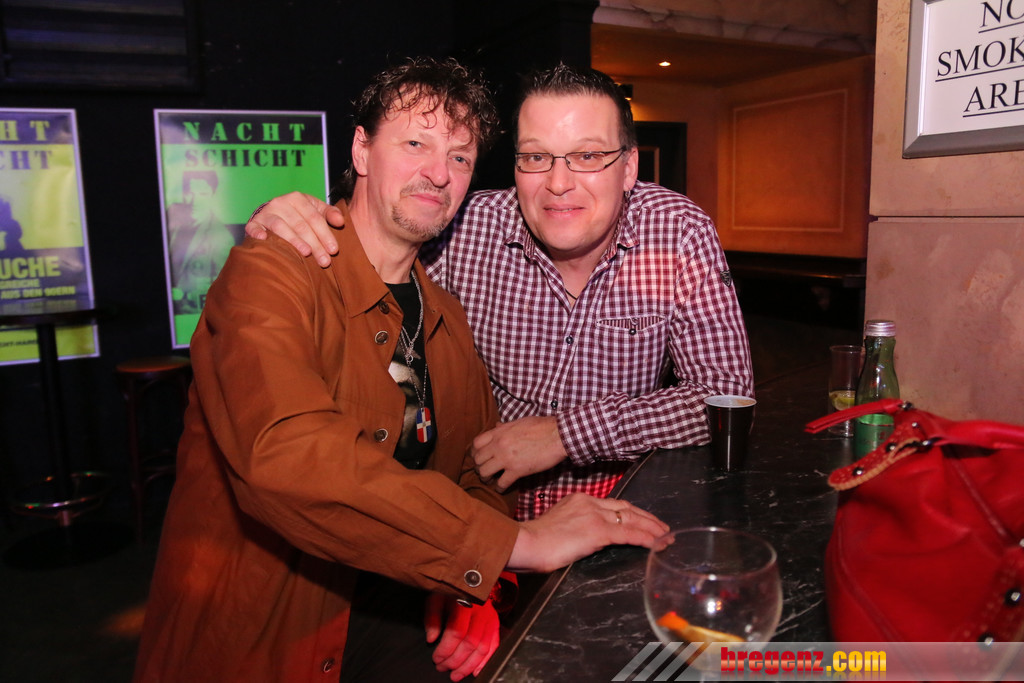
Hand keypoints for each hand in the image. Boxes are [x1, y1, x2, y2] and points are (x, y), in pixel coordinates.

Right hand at [244, 191, 343, 266]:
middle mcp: (281, 202)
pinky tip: (265, 240)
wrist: (272, 214)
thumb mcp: (315, 210)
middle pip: (300, 225)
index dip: (325, 234)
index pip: (314, 218)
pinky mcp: (254, 222)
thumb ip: (329, 214)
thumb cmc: (299, 215)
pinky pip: (254, 227)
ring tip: (306, 253)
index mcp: (297, 198)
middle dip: (315, 244)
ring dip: (293, 240)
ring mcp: (266, 212)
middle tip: (325, 261)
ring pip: (281, 227)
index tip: (334, 250)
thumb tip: (341, 221)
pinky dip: (258, 233)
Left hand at [424, 593, 499, 680]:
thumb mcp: (437, 596)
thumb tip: (431, 639)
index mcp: (465, 602)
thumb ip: (432, 617)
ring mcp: (490, 618)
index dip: (446, 649)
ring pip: (482, 648)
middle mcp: (480, 612)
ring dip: (468, 666)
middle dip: (455, 661)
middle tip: (443, 668)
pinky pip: (494, 646)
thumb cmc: (453, 588)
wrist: (472, 577)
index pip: (457, 632)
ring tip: (456, 675)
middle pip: (470, 643)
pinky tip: (476, 671)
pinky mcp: (495, 623)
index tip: (436, 658)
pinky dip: (485, 661)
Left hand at [472, 416, 566, 490]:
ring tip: (490, 479)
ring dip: (486, 477)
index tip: (479, 457)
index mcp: (499, 432)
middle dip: (479, 466)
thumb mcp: (519, 422)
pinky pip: (501, 483)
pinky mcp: (517, 470)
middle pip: (478, 459)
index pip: (476, 443)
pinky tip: (501, 488)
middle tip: (484, 470)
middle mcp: (499, 445)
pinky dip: (500, 488)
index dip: (475, 452)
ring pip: (484, 472)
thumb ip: (505, 427)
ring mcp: (506, 458)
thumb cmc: (542, 426)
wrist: (558, 435)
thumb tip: (496, 426)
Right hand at [507, 493, 669, 573]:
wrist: (525, 543)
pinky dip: (646, 538)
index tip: (645, 521)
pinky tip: (657, 544)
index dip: (633, 513)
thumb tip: (590, 540)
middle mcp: (589, 502)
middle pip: (627, 508)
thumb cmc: (534, 542)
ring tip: (666, 537)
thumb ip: (577, 528)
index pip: (613, 504)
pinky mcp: (597, 531)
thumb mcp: (559, 527)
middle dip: (648, 519)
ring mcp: (594, 515)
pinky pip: (629, 534)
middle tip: (663, 529)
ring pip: (632, 519)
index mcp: (579, 500)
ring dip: (652, 528)